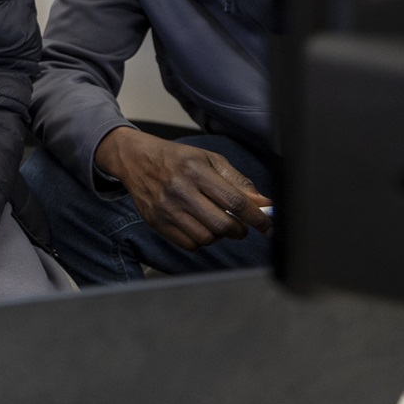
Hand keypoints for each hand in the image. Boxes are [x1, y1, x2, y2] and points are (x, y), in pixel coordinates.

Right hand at [94, 127, 272, 249]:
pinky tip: (199, 226)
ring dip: (219, 235)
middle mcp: (180, 191)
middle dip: (239, 230)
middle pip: (222, 225)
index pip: (235, 201)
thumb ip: (237, 181)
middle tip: (240, 226)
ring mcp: (166, 209)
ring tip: (216, 222)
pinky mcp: (157, 222)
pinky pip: (189, 244)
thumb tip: (263, 203)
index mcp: (196, 171)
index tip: (267, 226)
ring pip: (207, 238)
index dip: (256, 217)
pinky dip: (201, 240)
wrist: (136, 160)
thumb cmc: (177, 159)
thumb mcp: (209, 160)